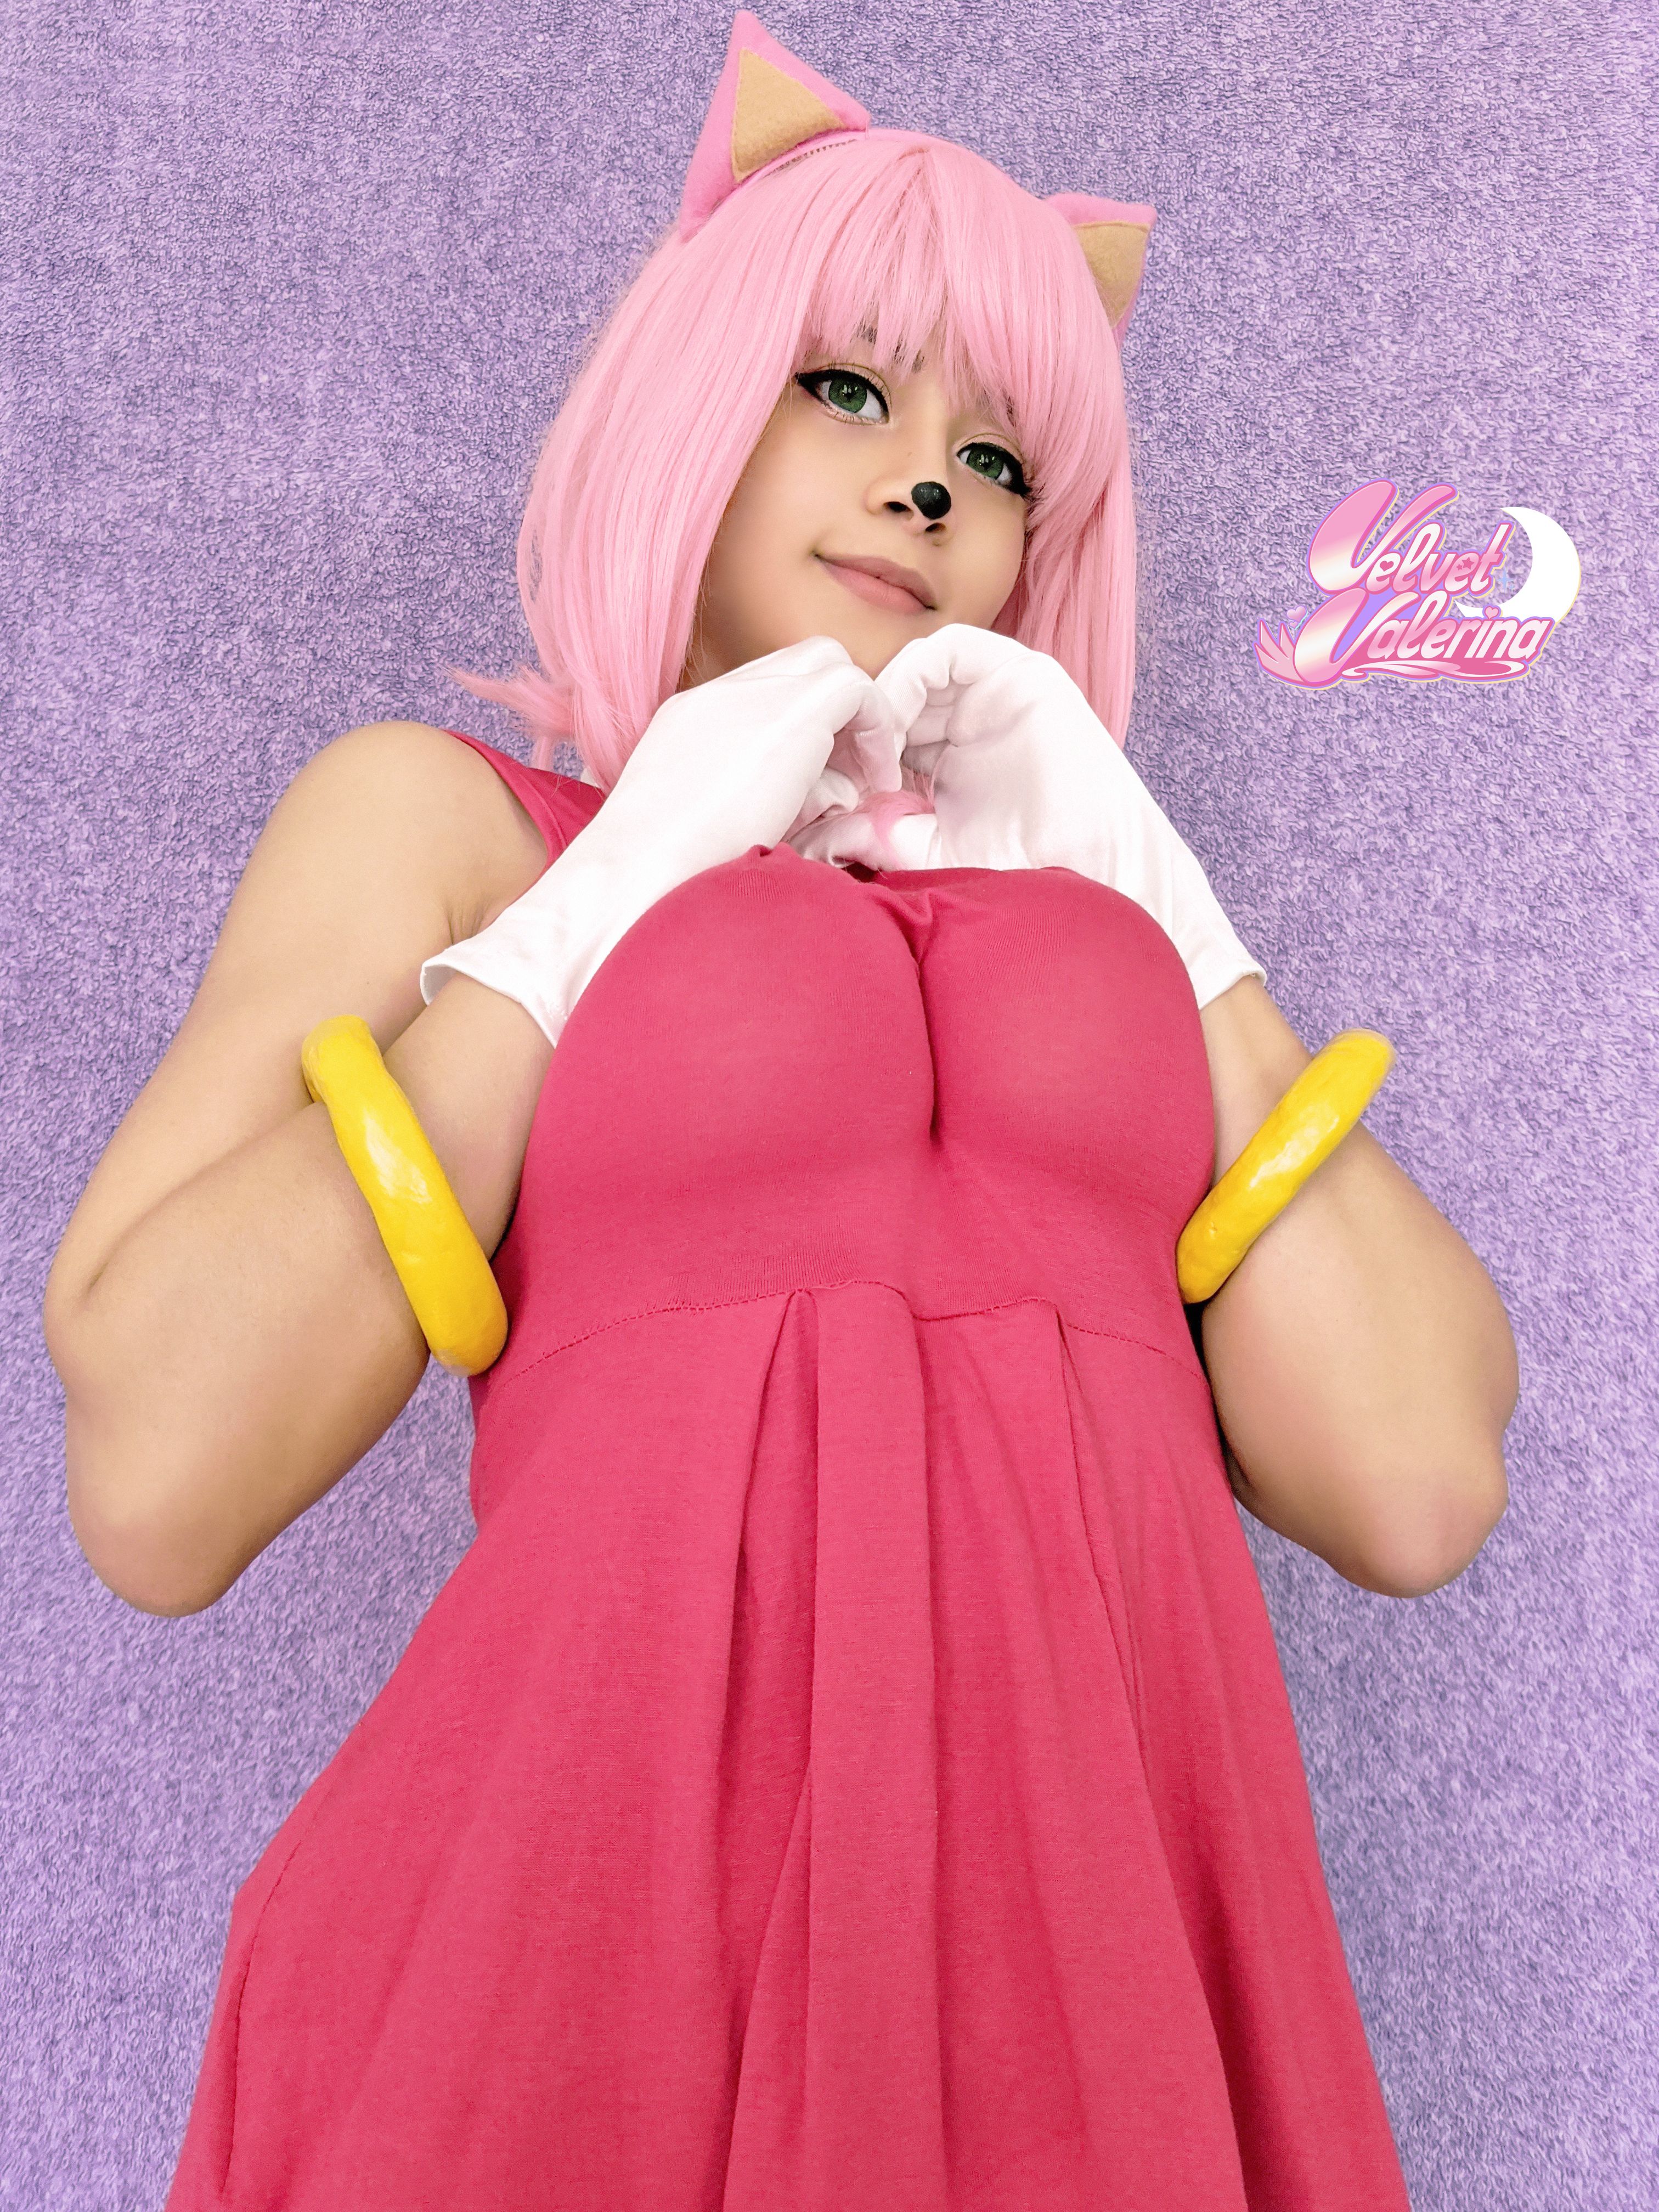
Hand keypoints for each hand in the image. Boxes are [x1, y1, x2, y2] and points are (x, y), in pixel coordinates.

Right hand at [422, 636, 902, 1043]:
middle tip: (857, 776)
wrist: (634, 877)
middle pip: (801, 662)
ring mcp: (748, 697)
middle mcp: (716, 697)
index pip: (763, 688)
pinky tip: (876, 786)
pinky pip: (858, 690)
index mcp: (688, 721)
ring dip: (857, 724)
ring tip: (866, 788)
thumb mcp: (704, 829)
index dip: (808, 723)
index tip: (826, 778)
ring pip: (829, 666)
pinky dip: (877, 732)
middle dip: (839, 711)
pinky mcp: (787, 715)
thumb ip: (749, 802)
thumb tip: (814, 805)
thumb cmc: (664, 881)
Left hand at [853, 623, 1266, 1011]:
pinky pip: (949, 646)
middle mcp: (969, 718)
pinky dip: (910, 676)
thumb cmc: (1020, 868)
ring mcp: (995, 693)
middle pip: (894, 695)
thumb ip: (876, 835)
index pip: (883, 729)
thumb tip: (819, 834)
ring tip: (874, 757)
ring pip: (914, 668)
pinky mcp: (1021, 673)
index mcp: (947, 756)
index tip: (832, 793)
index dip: (852, 751)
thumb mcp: (928, 850)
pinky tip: (897, 727)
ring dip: (883, 704)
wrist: (1088, 868)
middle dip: (862, 728)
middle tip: (841, 771)